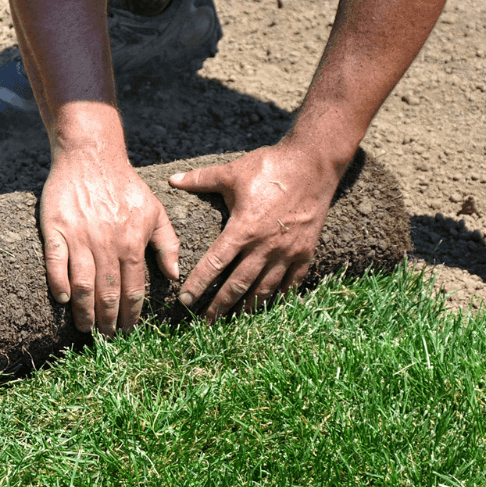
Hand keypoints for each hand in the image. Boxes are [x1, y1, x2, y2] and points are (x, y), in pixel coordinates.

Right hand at [41, 144, 179, 335]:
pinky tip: (63, 299)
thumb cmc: (125, 184)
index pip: (133, 288)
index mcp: (132, 242)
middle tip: (106, 337)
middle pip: (108, 292)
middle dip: (108, 320)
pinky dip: (58, 283)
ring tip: (86, 328)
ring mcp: (79, 237)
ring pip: (83, 284)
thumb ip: (168, 243)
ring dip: (85, 311)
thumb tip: (174, 277)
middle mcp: (107, 243)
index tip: (128, 330)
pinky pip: (56, 263)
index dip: (131, 313)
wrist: (91, 155)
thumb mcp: (155, 210)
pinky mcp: (55, 229)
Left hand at [168, 143, 343, 320]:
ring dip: (247, 307)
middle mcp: (265, 245)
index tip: (184, 301)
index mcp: (243, 229)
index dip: (198, 284)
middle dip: (220, 306)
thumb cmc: (270, 166)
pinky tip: (268, 307)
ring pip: (264, 288)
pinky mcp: (306, 251)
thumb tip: (171, 180)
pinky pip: (291, 282)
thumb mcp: (232, 172)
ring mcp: (287, 251)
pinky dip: (279, 297)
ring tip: (234, 321)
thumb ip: (200, 180)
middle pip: (238, 284)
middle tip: (205, 323)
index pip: (215, 264)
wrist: (313, 162)